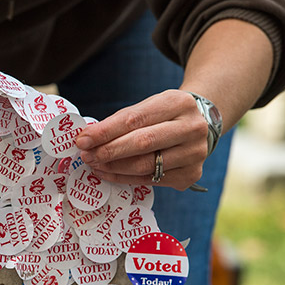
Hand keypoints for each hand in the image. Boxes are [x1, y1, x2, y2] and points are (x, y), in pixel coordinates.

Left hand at [74, 89, 210, 190]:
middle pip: (142, 143)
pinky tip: (108, 173)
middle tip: (86, 155)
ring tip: (94, 164)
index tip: (83, 139)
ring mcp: (194, 154)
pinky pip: (150, 180)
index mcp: (179, 103)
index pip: (136, 119)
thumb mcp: (149, 107)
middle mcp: (192, 128)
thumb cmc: (165, 115)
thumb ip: (121, 121)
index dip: (106, 131)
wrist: (202, 125)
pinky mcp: (190, 175)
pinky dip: (124, 178)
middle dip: (109, 150)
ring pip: (145, 165)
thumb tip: (88, 138)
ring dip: (113, 167)